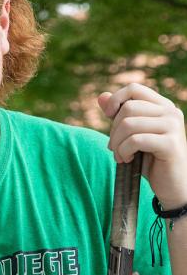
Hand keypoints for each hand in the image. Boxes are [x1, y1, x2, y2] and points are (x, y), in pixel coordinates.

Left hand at [99, 84, 186, 208]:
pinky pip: (135, 140)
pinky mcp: (170, 143)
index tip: (108, 117)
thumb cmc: (150, 160)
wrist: (172, 185)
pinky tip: (126, 160)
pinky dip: (123, 151)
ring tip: (120, 155)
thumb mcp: (131, 135)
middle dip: (113, 130)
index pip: (134, 88)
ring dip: (116, 143)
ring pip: (128, 124)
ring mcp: (173, 126)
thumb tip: (101, 96)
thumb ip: (118, 115)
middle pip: (127, 108)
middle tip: (114, 147)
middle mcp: (171, 112)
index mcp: (162, 106)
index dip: (115, 100)